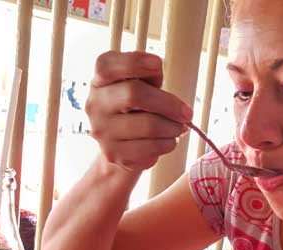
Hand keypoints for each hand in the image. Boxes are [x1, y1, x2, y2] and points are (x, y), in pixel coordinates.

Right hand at [86, 51, 193, 171]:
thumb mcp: (141, 85)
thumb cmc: (137, 108)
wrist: (123, 146)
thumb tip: (160, 76)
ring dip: (173, 127)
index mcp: (100, 80)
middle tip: (187, 113)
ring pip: (149, 125)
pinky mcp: (115, 154)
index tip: (158, 64)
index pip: (108, 65)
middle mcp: (95, 104)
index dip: (134, 61)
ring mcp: (102, 131)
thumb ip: (148, 76)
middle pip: (134, 94)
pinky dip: (169, 143)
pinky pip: (152, 147)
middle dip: (169, 103)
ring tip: (179, 127)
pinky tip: (168, 140)